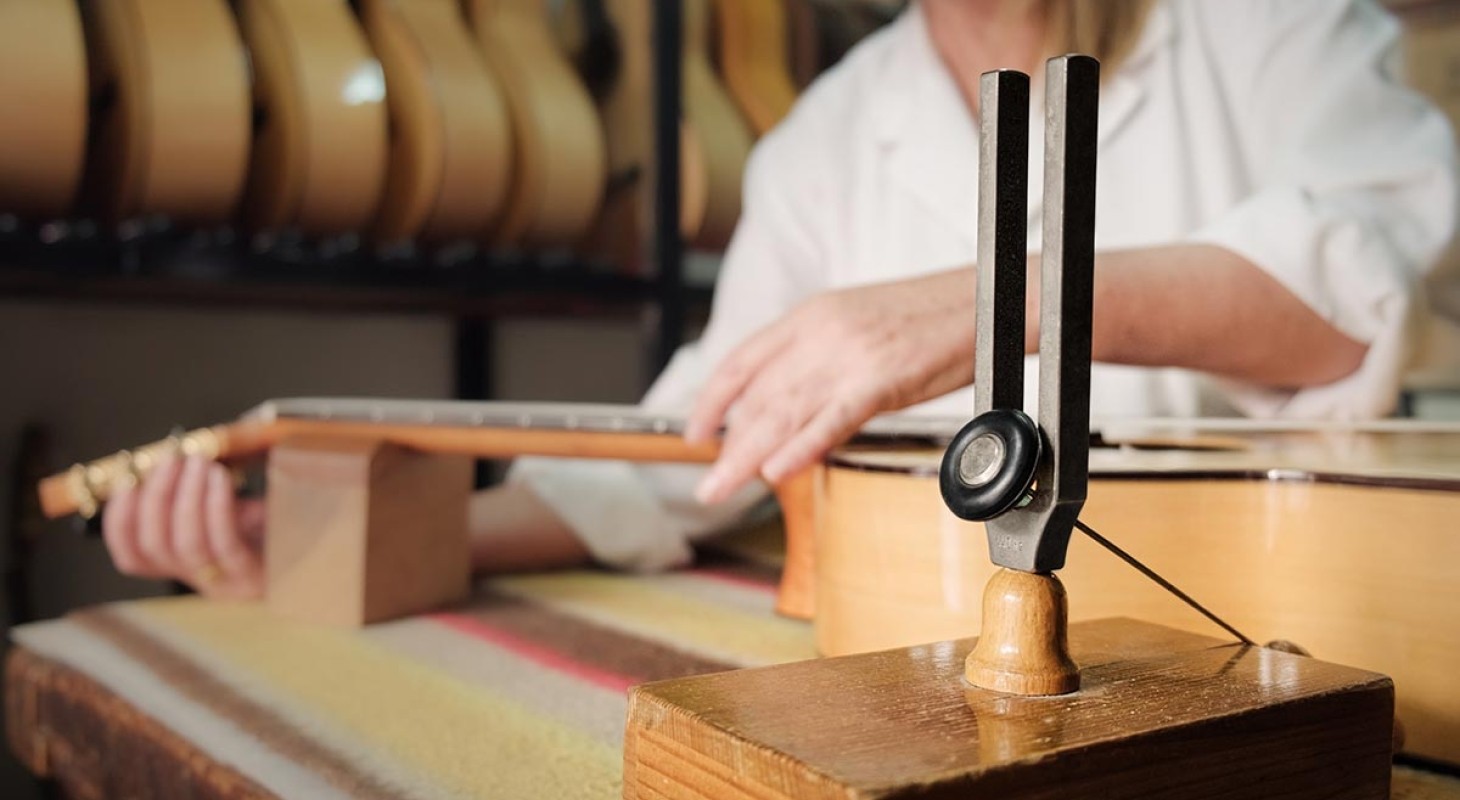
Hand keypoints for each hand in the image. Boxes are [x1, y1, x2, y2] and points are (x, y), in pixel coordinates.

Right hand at [102, 455, 265, 599]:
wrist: (328, 555)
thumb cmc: (276, 526)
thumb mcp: (232, 509)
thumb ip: (197, 494)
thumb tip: (172, 457)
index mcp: (186, 568)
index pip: (133, 558)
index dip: (119, 521)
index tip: (125, 481)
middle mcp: (201, 582)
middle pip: (154, 547)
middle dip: (154, 497)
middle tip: (169, 460)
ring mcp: (227, 584)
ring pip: (185, 545)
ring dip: (184, 496)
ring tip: (196, 462)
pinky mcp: (255, 577)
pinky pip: (225, 541)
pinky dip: (216, 506)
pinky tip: (218, 478)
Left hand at [686, 267, 977, 503]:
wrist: (992, 298)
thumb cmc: (932, 317)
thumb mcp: (859, 322)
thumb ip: (819, 354)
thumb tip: (786, 399)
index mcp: (812, 314)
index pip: (742, 360)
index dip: (712, 401)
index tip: (694, 434)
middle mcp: (821, 331)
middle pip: (757, 397)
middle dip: (726, 447)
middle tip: (706, 485)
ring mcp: (850, 354)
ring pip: (783, 413)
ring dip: (746, 458)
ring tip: (720, 489)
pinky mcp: (882, 379)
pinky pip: (831, 419)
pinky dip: (801, 447)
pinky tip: (777, 470)